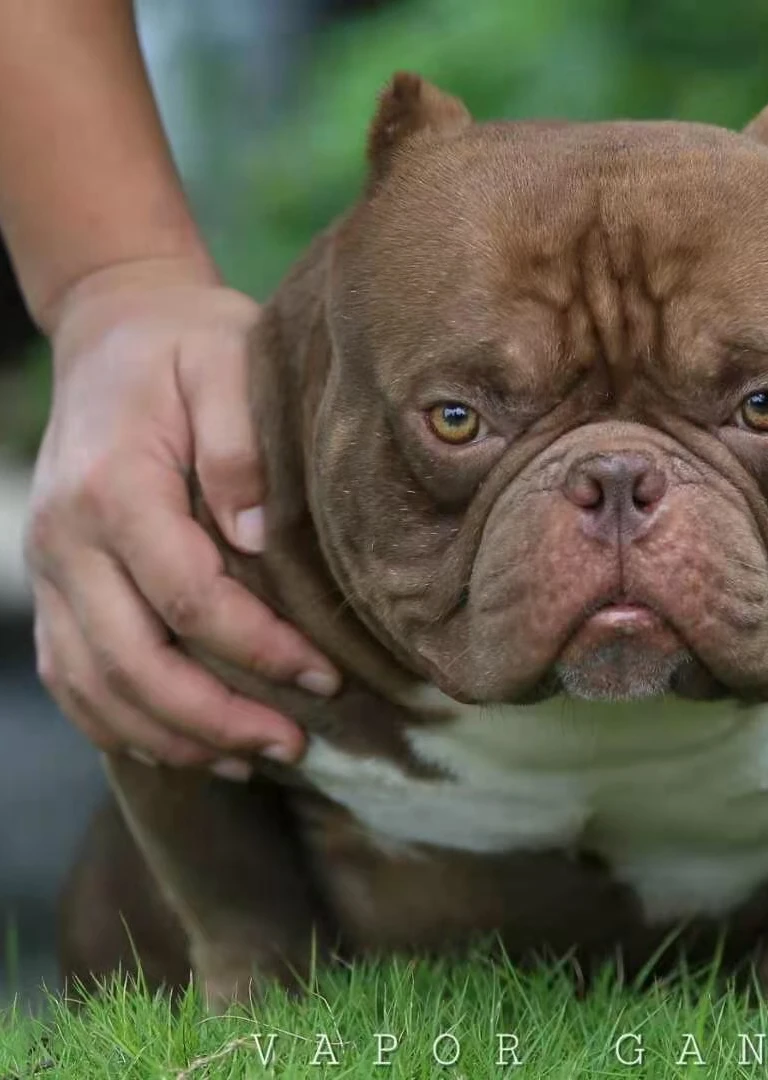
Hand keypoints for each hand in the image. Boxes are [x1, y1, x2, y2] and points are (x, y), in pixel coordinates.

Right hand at [25, 258, 339, 778]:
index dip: (259, 649)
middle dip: (218, 717)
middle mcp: (66, 540)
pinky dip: (119, 723)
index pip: (190, 599)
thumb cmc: (185, 347)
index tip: (324, 676)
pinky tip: (177, 745)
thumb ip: (239, 450)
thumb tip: (260, 538)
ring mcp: (49, 568)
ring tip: (248, 760)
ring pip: (96, 686)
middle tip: (293, 744)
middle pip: (135, 662)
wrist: (115, 330)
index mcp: (114, 489)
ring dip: (171, 736)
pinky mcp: (53, 584)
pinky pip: (71, 674)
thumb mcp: (224, 365)